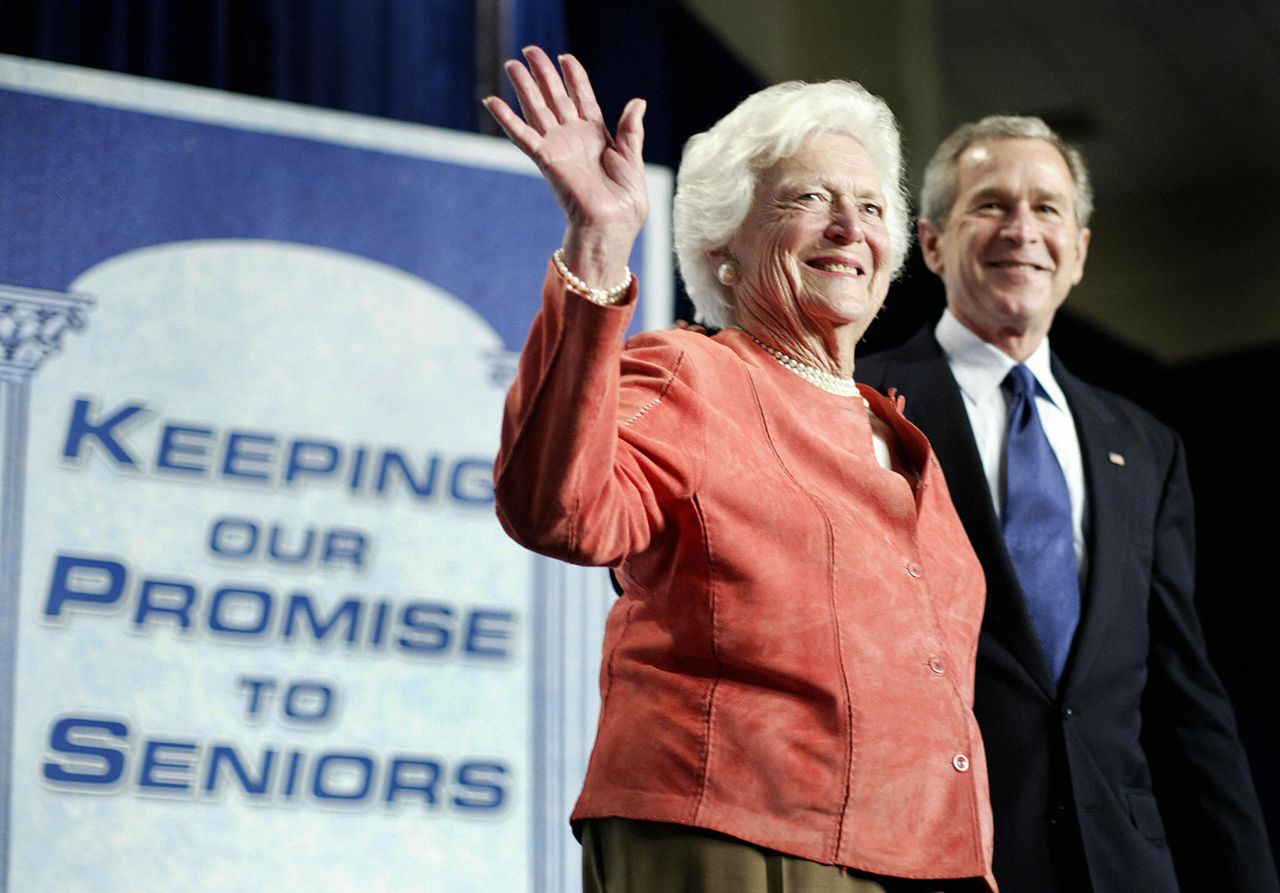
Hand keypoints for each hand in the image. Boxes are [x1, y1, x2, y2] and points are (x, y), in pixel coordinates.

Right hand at [484, 47, 646, 284]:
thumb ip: (630, 130)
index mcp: (596, 135)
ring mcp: (558, 147)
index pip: (582, 97)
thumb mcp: (632, 159)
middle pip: (555, 97)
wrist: (612, 225)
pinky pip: (523, 135)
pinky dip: (507, 119)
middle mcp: (574, 137)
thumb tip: (638, 102)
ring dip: (524, 86)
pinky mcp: (546, 159)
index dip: (574, 77)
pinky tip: (492, 101)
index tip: (565, 57)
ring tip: (511, 64)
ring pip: (537, 108)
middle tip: (530, 50)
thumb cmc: (625, 201)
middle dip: (543, 73)